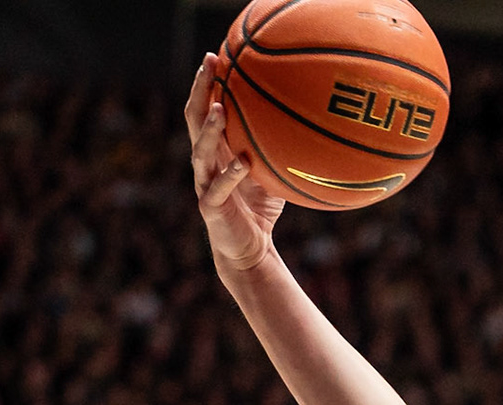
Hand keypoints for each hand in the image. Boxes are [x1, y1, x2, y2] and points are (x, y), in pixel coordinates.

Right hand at [185, 53, 285, 273]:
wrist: (248, 250)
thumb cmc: (260, 209)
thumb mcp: (271, 172)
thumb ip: (278, 147)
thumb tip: (307, 121)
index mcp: (215, 151)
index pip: (205, 109)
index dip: (206, 84)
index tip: (215, 55)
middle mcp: (204, 162)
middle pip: (195, 120)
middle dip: (201, 91)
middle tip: (210, 66)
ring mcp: (204, 184)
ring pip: (200, 151)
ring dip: (210, 130)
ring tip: (220, 109)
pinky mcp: (210, 207)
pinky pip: (219, 188)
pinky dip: (231, 176)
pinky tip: (242, 163)